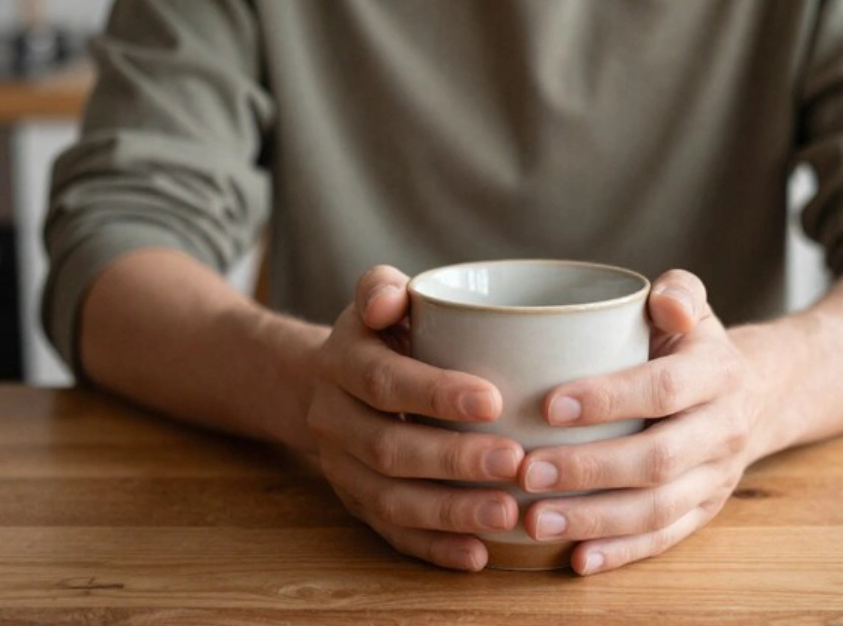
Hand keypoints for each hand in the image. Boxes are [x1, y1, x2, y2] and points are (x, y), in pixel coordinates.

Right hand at [305, 265, 525, 571]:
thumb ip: (382, 288)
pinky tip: (479, 555)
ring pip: (389, 500)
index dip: (434, 393)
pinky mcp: (357, 504)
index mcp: (342, 363)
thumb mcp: (376, 299)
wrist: (327, 384)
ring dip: (449, 512)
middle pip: (388, 448)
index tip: (493, 400)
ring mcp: (342, 468)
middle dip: (453, 460)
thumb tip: (390, 297)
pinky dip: (434, 548)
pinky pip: (391, 534)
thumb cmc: (380, 334)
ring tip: (508, 514)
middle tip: (515, 461)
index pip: (384, 380)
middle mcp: (333, 419)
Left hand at [519, 269, 767, 574]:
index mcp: (717, 372)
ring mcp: (716, 477)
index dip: (609, 399)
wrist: (755, 392)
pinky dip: (620, 553)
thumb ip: (679, 291)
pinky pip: (664, 539)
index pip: (664, 388)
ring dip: (595, 519)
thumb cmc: (692, 344)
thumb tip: (666, 302)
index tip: (550, 406)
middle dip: (589, 469)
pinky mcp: (704, 511)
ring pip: (658, 509)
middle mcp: (723, 428)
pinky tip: (576, 559)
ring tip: (536, 520)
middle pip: (658, 458)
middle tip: (526, 471)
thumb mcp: (693, 305)